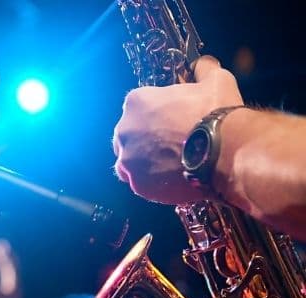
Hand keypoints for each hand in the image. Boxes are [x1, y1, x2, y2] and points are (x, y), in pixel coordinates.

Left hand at [113, 56, 243, 203]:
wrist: (225, 152)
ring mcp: (128, 159)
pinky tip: (171, 179)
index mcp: (137, 101)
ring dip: (145, 162)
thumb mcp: (215, 81)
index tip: (172, 122)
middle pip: (130, 135)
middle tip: (171, 145)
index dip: (157, 115)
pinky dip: (152, 182)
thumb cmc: (217, 114)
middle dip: (146, 140)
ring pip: (130, 161)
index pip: (140, 107)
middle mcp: (124, 129)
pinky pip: (139, 183)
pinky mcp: (137, 183)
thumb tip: (204, 63)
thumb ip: (204, 70)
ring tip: (170, 164)